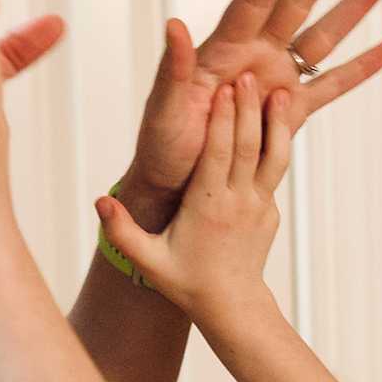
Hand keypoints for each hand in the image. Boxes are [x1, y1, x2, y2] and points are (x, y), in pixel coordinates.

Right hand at [98, 73, 296, 324]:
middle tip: (246, 75)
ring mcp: (259, 206)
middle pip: (248, 147)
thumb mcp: (147, 260)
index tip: (222, 89)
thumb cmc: (186, 282)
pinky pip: (274, 172)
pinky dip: (276, 144)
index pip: (219, 156)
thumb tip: (100, 200)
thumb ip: (121, 231)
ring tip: (281, 92)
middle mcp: (239, 202)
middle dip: (248, 108)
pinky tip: (274, 121)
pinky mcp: (270, 211)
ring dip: (277, 122)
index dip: (222, 121)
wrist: (232, 306)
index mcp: (208, 207)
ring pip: (274, 156)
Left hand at [121, 0, 381, 226]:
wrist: (177, 183)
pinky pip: (332, 85)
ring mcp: (277, 79)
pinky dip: (360, 69)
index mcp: (223, 49)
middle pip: (298, 1)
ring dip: (355, 5)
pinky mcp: (292, 111)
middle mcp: (255, 54)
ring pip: (324, 35)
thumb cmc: (161, 144)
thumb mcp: (163, 109)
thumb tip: (173, 24)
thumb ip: (172, 68)